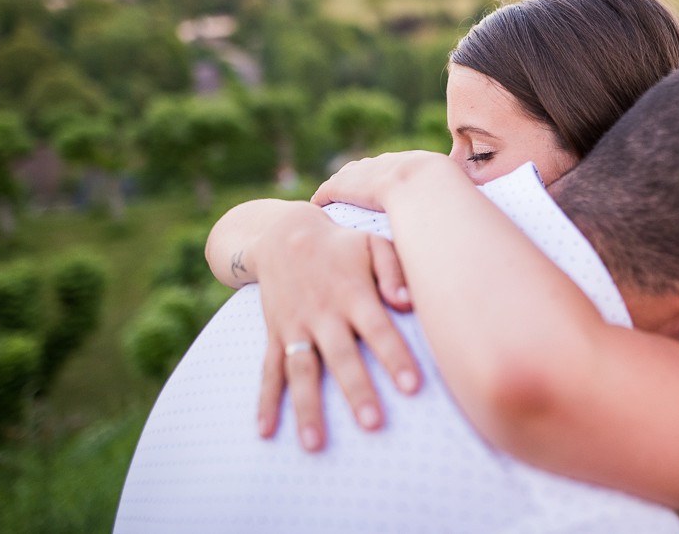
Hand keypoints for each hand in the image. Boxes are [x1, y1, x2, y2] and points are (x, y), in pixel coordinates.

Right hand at [255, 204, 419, 450]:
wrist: (283, 233)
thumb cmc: (342, 245)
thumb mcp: (373, 243)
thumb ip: (394, 270)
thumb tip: (407, 302)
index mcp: (353, 293)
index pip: (378, 329)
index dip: (395, 356)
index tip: (412, 386)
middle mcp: (323, 313)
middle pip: (341, 356)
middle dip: (356, 390)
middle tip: (373, 424)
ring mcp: (296, 327)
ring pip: (302, 371)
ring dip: (308, 408)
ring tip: (315, 445)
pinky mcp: (276, 334)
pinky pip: (269, 371)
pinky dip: (266, 401)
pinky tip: (267, 431)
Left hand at [311, 150, 455, 209]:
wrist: (426, 187)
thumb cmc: (448, 197)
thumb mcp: (458, 194)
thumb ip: (459, 204)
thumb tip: (474, 221)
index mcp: (413, 164)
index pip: (396, 169)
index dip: (388, 178)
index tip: (384, 188)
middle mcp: (386, 164)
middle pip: (368, 168)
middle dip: (361, 177)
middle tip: (354, 191)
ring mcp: (365, 173)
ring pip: (346, 178)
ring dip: (340, 187)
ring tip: (332, 199)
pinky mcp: (345, 186)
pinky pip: (329, 191)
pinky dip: (324, 197)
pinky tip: (318, 205)